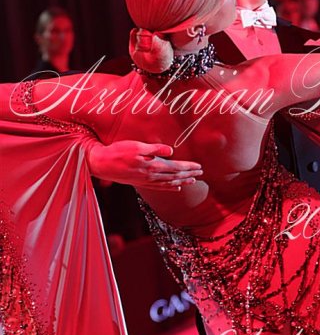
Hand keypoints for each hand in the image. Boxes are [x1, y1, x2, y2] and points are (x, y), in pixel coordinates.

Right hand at [85, 141, 203, 190]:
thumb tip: (171, 151)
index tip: (200, 166)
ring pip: (169, 183)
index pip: (176, 167)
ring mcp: (147, 181)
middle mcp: (152, 176)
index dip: (189, 167)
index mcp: (152, 165)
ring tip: (194, 180)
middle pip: (175, 176)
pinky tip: (176, 188)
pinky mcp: (141, 183)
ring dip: (183, 181)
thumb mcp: (136, 146)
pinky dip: (170, 187)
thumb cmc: (118, 151)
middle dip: (189, 174)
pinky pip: (160, 187)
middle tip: (201, 173)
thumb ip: (154, 149)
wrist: (102, 164)